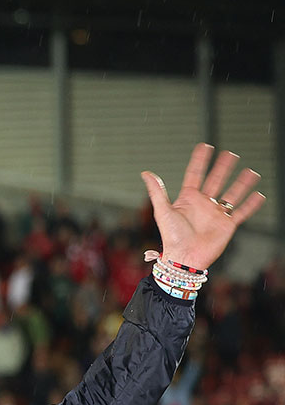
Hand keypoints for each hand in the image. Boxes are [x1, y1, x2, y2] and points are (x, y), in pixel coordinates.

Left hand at [141, 143, 265, 270]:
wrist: (184, 258)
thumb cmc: (171, 237)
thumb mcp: (163, 211)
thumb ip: (157, 192)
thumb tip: (146, 173)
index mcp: (188, 199)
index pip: (195, 174)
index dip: (200, 161)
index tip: (205, 146)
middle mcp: (203, 204)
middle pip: (216, 181)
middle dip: (223, 168)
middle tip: (231, 154)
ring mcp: (216, 214)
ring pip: (232, 194)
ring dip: (241, 183)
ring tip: (251, 172)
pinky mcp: (227, 225)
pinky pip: (242, 212)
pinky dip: (251, 204)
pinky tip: (259, 194)